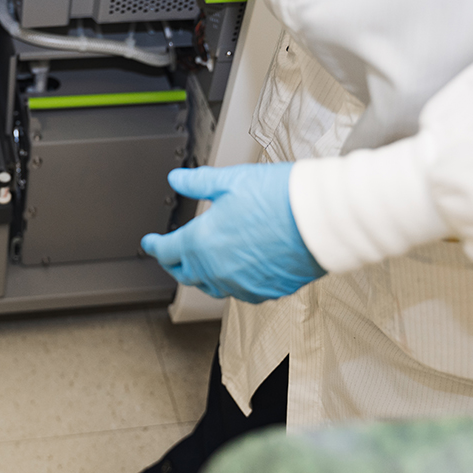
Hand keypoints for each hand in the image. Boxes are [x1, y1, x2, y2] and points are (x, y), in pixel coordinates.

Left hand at [141, 164, 324, 302]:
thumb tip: (177, 179)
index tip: (149, 243)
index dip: (154, 246)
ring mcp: (242, 284)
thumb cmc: (281, 198)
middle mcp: (217, 269)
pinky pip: (240, 292)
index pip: (167, 251)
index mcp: (202, 242)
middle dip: (174, 263)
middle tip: (170, 256)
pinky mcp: (266, 291)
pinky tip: (236, 272)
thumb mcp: (232, 181)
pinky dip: (231, 283)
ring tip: (200, 266)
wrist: (323, 219)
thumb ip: (199, 183)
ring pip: (211, 286)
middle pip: (185, 273)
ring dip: (201, 276)